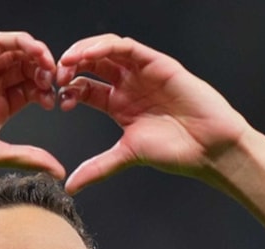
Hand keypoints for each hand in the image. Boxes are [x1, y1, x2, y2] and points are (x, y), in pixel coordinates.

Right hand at [0, 31, 64, 177]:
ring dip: (37, 54)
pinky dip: (21, 42)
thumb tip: (59, 173)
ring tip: (47, 66)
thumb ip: (29, 158)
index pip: (31, 90)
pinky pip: (1, 41)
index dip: (47, 92)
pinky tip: (35, 53)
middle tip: (54, 81)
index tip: (55, 101)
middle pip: (27, 69)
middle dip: (45, 72)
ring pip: (17, 52)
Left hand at [56, 35, 251, 192]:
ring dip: (84, 52)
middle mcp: (129, 85)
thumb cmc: (176, 151)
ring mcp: (142, 72)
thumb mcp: (127, 156)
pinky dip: (106, 46)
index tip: (58, 102)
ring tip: (67, 63)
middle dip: (71, 68)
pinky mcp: (157, 63)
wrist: (209, 146)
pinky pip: (127, 47)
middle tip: (56, 77)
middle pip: (92, 65)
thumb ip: (98, 168)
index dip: (69, 91)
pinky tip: (89, 55)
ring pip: (107, 50)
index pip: (85, 88)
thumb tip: (71, 187)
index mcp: (118, 105)